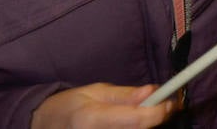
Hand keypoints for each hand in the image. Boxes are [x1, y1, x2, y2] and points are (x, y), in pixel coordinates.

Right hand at [32, 83, 174, 128]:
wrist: (44, 127)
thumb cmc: (69, 106)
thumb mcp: (95, 92)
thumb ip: (125, 95)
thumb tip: (154, 91)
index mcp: (93, 118)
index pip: (138, 120)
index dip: (160, 111)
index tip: (172, 101)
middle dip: (156, 119)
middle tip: (164, 106)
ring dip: (145, 127)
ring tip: (144, 114)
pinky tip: (132, 125)